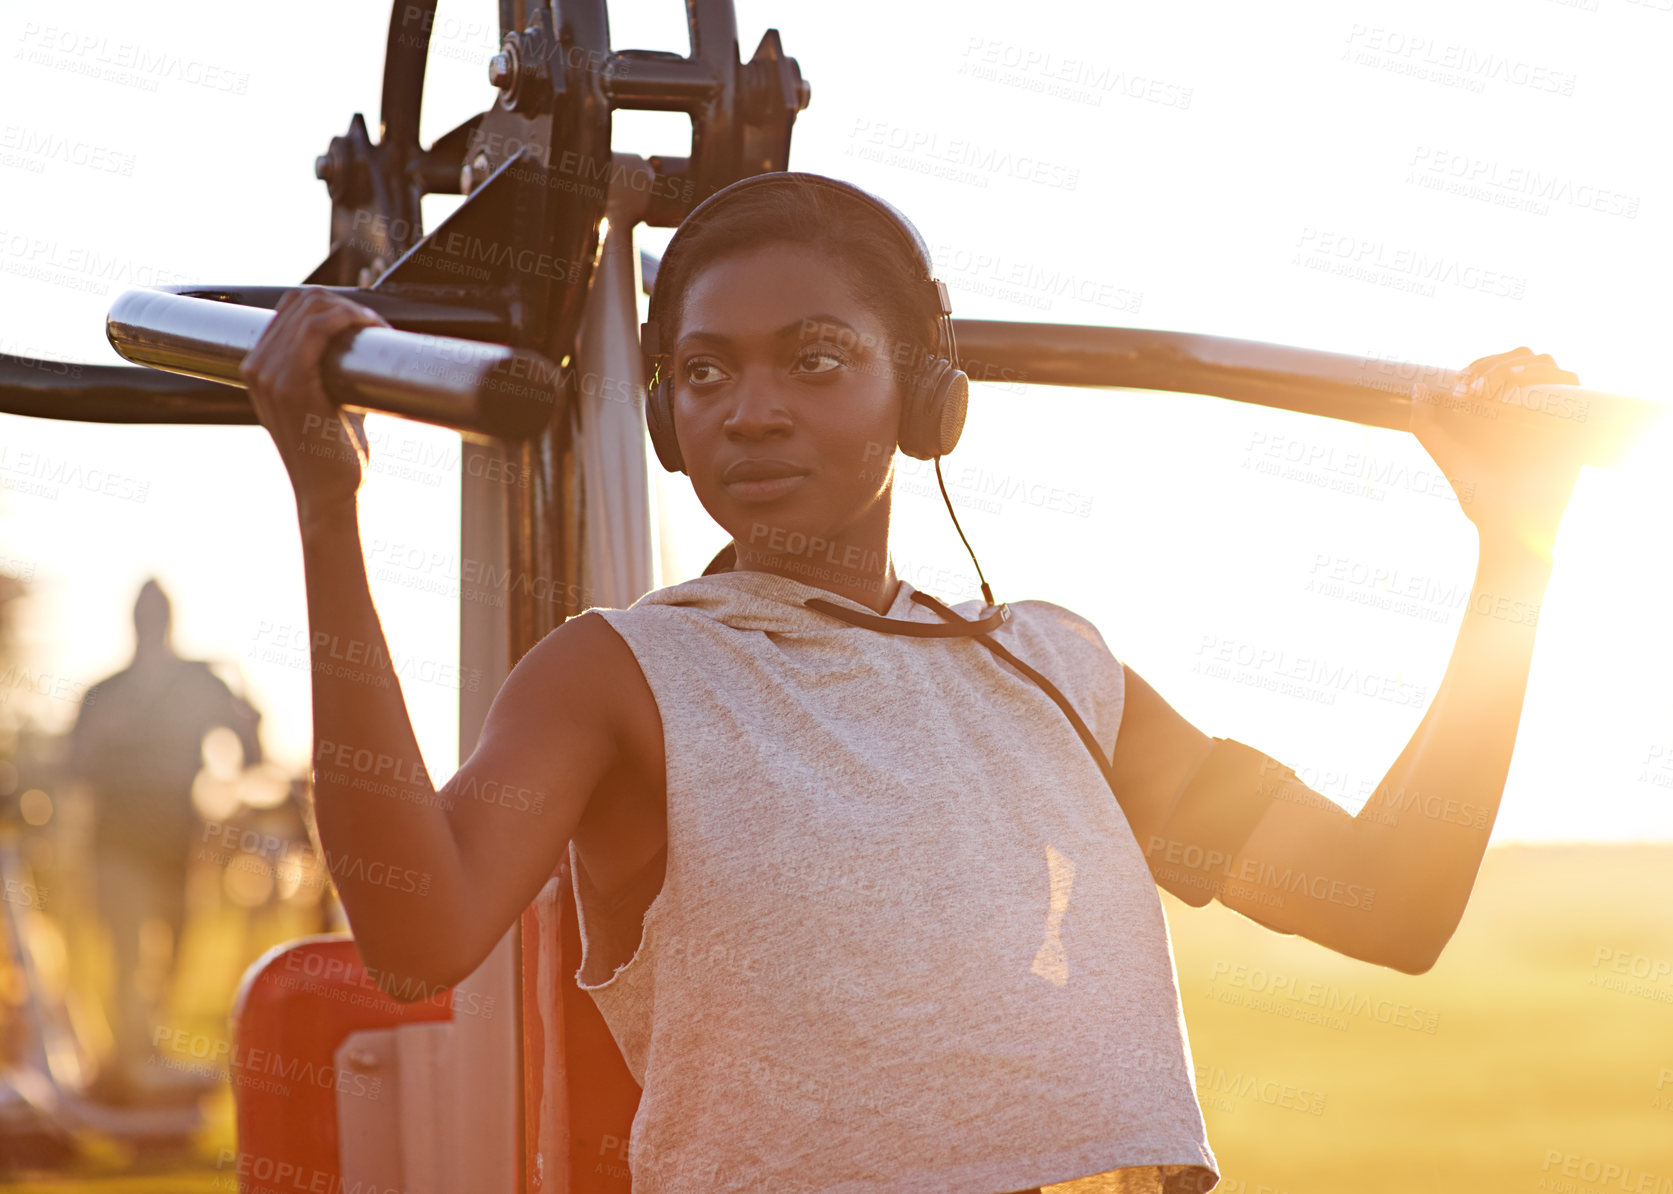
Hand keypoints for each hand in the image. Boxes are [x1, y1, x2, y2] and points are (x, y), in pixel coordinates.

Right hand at [240, 287, 389, 520]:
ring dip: (352, 310)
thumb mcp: (324, 402)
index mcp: (259, 368)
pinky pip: (317, 329)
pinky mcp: (291, 385)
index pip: (290, 307)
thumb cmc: (333, 454)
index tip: (365, 323)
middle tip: (376, 326)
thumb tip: (359, 345)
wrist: (329, 494)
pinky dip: (348, 319)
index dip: (332, 304)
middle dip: (345, 303)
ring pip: (311, 309)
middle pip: (301, 301)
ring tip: (378, 329)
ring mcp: (270, 374)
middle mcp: (257, 367)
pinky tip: (371, 328)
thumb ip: (330, 372)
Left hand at [1409, 347, 1586, 554]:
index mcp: (1505, 408)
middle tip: (1470, 389)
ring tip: (1490, 388)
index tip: (1457, 387)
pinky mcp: (1574, 425)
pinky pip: (1572, 383)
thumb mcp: (1446, 454)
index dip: (1479, 365)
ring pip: (1547, 364)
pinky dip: (1548, 375)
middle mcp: (1532, 407)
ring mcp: (1555, 414)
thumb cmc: (1478, 494)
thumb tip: (1420, 386)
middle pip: (1524, 357)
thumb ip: (1426, 424)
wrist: (1508, 523)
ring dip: (1518, 365)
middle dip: (1493, 363)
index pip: (1499, 365)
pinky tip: (1516, 387)